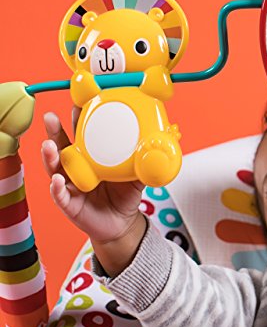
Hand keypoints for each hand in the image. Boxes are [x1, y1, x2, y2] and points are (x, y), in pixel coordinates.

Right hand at [41, 110, 144, 244]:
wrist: (122, 223)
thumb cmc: (124, 195)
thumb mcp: (136, 174)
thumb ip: (143, 159)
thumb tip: (157, 143)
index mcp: (91, 155)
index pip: (82, 133)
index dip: (79, 118)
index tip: (78, 102)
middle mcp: (76, 167)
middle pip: (61, 145)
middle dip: (54, 130)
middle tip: (51, 117)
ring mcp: (70, 184)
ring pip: (55, 168)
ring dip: (50, 156)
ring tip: (49, 145)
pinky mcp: (69, 204)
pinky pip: (60, 195)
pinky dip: (57, 188)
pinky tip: (57, 180)